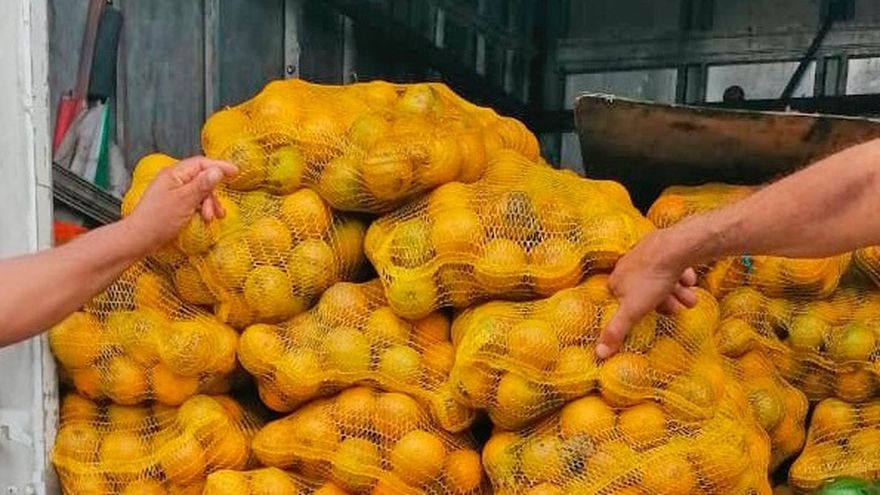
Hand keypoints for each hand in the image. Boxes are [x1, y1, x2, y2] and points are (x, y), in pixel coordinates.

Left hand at [125, 156, 237, 251]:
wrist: (140, 239)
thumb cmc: (160, 219)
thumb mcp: (185, 200)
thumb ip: (203, 185)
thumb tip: (218, 171)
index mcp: (174, 173)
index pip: (201, 163)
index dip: (220, 166)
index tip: (236, 173)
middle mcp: (174, 180)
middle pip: (202, 178)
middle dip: (213, 193)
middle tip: (217, 210)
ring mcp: (173, 192)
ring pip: (199, 192)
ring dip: (208, 204)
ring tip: (210, 218)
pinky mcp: (174, 204)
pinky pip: (194, 201)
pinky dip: (202, 209)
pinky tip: (205, 219)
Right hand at [596, 230, 698, 358]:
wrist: (673, 247)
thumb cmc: (651, 280)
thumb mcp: (632, 311)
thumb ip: (616, 331)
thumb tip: (599, 354)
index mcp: (616, 280)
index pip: (625, 300)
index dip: (643, 311)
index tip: (658, 316)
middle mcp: (627, 266)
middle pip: (647, 289)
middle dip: (667, 301)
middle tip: (682, 308)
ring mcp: (644, 254)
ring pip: (662, 278)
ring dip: (678, 291)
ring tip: (692, 298)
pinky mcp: (661, 245)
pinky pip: (671, 264)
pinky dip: (681, 274)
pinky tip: (689, 278)